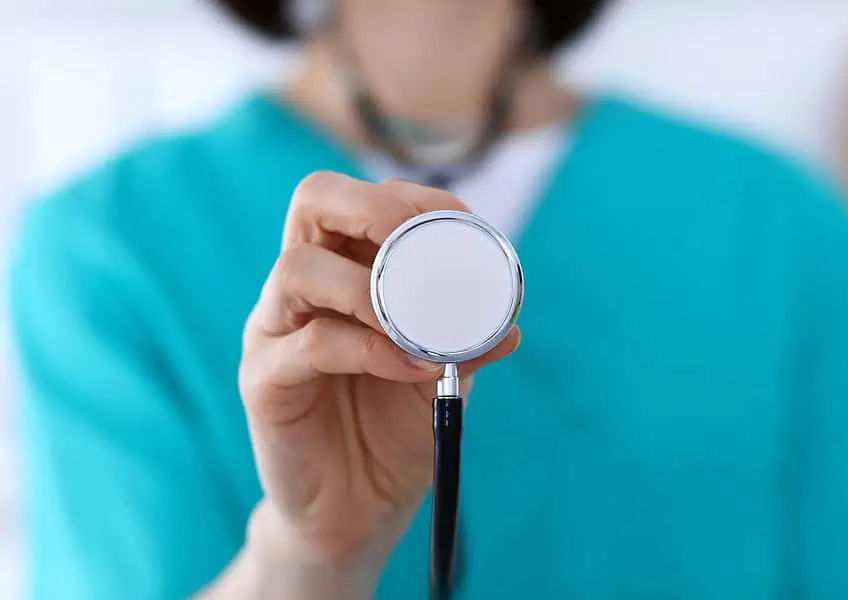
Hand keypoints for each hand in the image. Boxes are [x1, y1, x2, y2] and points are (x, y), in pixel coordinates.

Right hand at [238, 172, 520, 573]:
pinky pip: (310, 345)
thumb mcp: (442, 375)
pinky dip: (369, 348)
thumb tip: (509, 321)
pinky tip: (410, 366)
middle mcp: (303, 289)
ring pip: (298, 269)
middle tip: (418, 243)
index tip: (466, 224)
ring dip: (368, 287)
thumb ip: (465, 341)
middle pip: (313, 201)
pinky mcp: (263, 380)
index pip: (363, 200)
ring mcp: (275, 330)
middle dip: (372, 208)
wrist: (359, 508)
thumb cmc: (395, 429)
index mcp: (343, 271)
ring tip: (416, 323)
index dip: (414, 197)